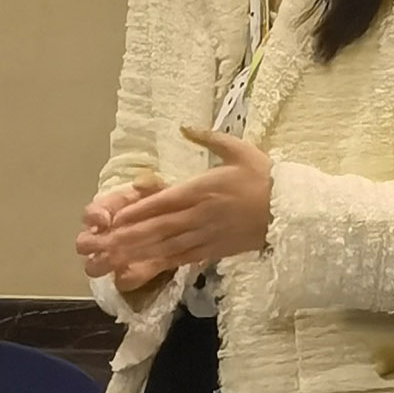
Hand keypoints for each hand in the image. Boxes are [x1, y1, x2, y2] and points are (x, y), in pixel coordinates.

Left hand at [89, 128, 274, 274]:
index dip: (137, 211)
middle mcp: (200, 215)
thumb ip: (210, 137)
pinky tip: (144, 265)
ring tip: (114, 258)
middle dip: (128, 237)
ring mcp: (207, 235)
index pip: (163, 202)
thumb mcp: (239, 150)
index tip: (113, 218)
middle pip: (158, 227)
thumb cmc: (265, 177)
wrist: (291, 210)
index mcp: (203, 189)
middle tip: (102, 244)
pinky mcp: (215, 250)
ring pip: (167, 245)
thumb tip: (184, 127)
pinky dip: (162, 261)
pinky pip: (184, 257)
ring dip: (139, 252)